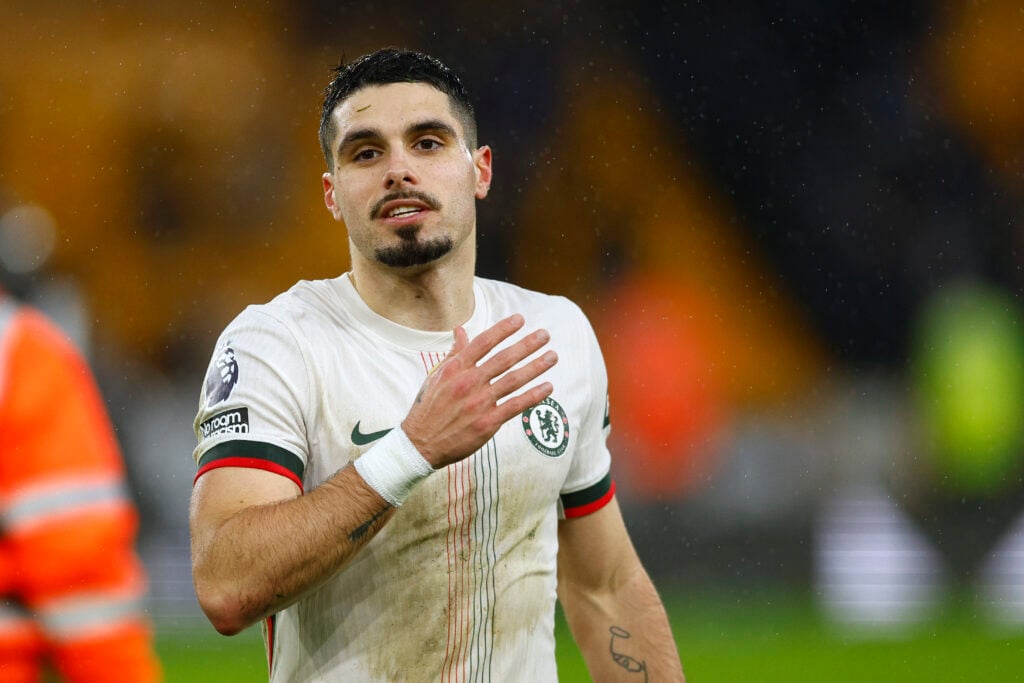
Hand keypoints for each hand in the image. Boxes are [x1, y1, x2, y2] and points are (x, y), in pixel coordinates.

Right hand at [402, 314, 556, 467]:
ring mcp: (479, 403)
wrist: (420, 443)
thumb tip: (461, 330)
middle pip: (504, 358)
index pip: (483, 342)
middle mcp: (469, 383)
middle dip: (527, 345)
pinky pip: (515, 405)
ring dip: (536, 367)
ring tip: (552, 356)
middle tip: (545, 335)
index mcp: (456, 369)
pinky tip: (548, 386)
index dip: (503, 329)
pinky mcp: (488, 423)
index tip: (520, 319)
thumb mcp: (437, 377)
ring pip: (514, 380)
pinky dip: (533, 395)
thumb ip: (454, 353)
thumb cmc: (428, 408)